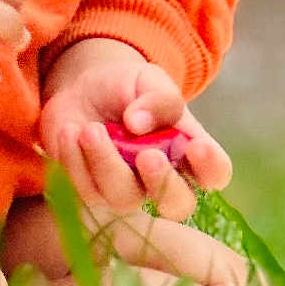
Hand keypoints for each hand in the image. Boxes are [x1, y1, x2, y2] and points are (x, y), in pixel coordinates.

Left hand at [39, 44, 231, 220]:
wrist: (81, 88)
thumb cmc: (125, 87)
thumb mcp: (147, 80)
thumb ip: (157, 99)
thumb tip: (138, 123)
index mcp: (188, 151)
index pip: (215, 172)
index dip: (212, 167)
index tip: (198, 147)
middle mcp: (162, 179)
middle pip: (177, 205)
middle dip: (163, 184)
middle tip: (148, 155)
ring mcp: (125, 190)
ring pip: (124, 199)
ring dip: (106, 163)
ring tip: (90, 129)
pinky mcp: (89, 191)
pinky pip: (84, 190)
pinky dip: (74, 160)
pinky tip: (69, 131)